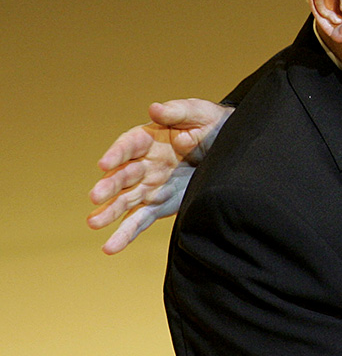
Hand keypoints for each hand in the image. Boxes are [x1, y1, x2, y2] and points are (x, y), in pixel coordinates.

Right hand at [88, 99, 232, 253]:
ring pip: (126, 200)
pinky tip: (111, 247)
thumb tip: (154, 108)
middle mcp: (144, 164)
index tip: (105, 164)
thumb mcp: (199, 113)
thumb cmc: (211, 125)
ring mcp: (150, 186)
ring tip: (94, 223)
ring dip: (110, 212)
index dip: (116, 154)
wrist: (234, 149)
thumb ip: (177, 112)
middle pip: (123, 175)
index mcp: (149, 139)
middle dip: (109, 185)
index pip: (128, 145)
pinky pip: (141, 220)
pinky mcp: (160, 205)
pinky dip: (126, 233)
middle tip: (96, 196)